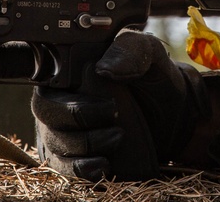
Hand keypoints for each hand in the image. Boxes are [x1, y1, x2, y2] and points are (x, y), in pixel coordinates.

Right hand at [32, 29, 219, 179]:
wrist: (174, 113)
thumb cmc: (153, 78)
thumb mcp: (149, 54)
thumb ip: (131, 50)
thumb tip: (103, 68)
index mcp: (71, 70)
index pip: (47, 80)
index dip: (67, 92)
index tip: (105, 99)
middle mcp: (60, 99)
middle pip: (45, 111)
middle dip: (77, 116)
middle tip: (113, 114)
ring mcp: (63, 129)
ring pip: (53, 141)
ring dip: (84, 144)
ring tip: (118, 137)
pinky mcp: (73, 156)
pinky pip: (63, 167)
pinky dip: (81, 169)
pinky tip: (103, 164)